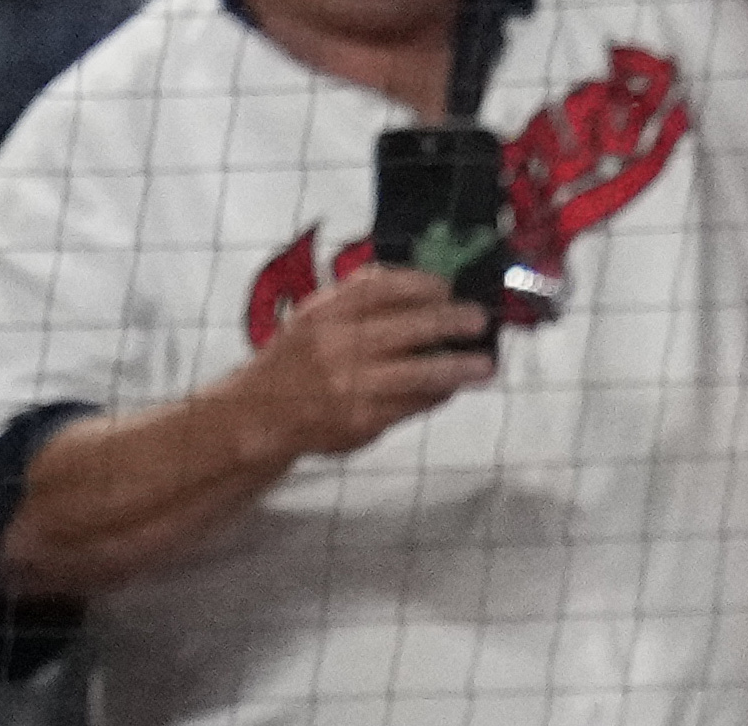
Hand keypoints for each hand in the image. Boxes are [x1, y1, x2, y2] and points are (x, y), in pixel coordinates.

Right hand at [236, 262, 492, 459]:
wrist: (261, 412)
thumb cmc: (299, 360)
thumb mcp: (315, 319)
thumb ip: (357, 301)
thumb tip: (420, 285)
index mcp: (326, 312)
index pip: (381, 287)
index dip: (421, 284)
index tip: (447, 286)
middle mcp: (339, 344)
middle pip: (410, 327)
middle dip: (452, 321)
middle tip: (479, 319)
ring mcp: (353, 384)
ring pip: (421, 372)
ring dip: (459, 367)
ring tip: (485, 365)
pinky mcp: (365, 419)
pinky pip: (414, 404)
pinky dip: (437, 395)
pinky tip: (451, 389)